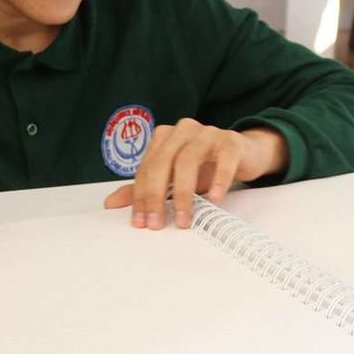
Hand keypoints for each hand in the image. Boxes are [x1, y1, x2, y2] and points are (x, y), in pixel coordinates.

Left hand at [102, 120, 287, 229]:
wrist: (243, 154)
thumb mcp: (173, 179)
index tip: (141, 223)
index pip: (147, 168)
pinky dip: (218, 179)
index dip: (141, 196)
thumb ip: (144, 188)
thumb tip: (110, 204)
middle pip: (163, 162)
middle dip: (156, 196)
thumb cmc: (206, 166)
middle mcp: (183, 130)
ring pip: (188, 159)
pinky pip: (223, 158)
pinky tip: (215, 198)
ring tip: (185, 219)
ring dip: (184, 193)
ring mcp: (208, 133)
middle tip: (157, 224)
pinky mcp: (231, 141)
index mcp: (164, 137)